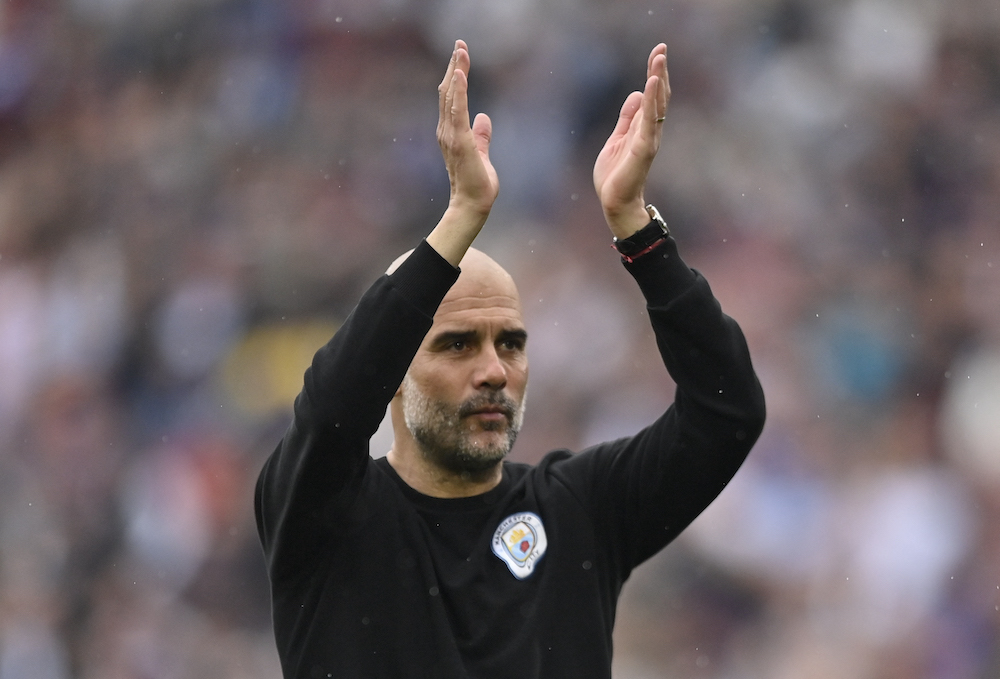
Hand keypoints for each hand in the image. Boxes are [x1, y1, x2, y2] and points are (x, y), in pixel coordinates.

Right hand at [426, 40, 498, 265]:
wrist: (473, 206)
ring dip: (456, 72)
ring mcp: (451, 136)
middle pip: (448, 92)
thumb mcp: (482, 153)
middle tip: (460, 43)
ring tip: (460, 51)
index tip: (460, 54)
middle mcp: (447, 131)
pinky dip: (458, 92)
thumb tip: (485, 118)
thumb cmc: (477, 184)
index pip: (452, 98)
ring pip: (450, 97)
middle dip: (454, 66)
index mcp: (452, 132)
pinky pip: (457, 111)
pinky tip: (459, 74)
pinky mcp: (460, 142)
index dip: (455, 75)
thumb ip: (482, 135)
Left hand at [593, 44, 669, 238]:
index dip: (654, 74)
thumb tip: (635, 93)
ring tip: (659, 58)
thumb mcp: (617, 139)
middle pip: (658, 95)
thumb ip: (627, 118)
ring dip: (658, 80)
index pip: (652, 95)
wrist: (615, 202)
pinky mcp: (643, 148)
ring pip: (656, 104)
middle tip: (662, 47)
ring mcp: (649, 138)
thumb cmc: (616, 175)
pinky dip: (651, 101)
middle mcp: (650, 130)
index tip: (657, 52)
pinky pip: (649, 120)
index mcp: (643, 127)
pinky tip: (651, 83)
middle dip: (660, 71)